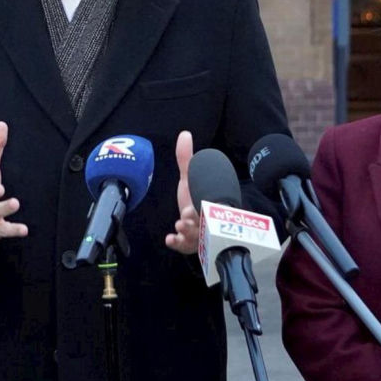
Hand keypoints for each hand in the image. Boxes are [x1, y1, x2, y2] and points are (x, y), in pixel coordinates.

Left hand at [165, 130, 200, 254]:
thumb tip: (184, 134)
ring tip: (178, 225)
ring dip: (186, 233)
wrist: (191, 219)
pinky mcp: (188, 245)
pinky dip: (177, 243)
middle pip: (204, 225)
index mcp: (209, 205)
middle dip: (194, 223)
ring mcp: (198, 235)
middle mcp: (206, 222)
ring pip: (195, 237)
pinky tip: (169, 239)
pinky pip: (185, 247)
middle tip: (184, 218)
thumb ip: (186, 158)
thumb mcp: (189, 177)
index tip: (194, 207)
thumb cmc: (194, 197)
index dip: (203, 210)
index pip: (211, 209)